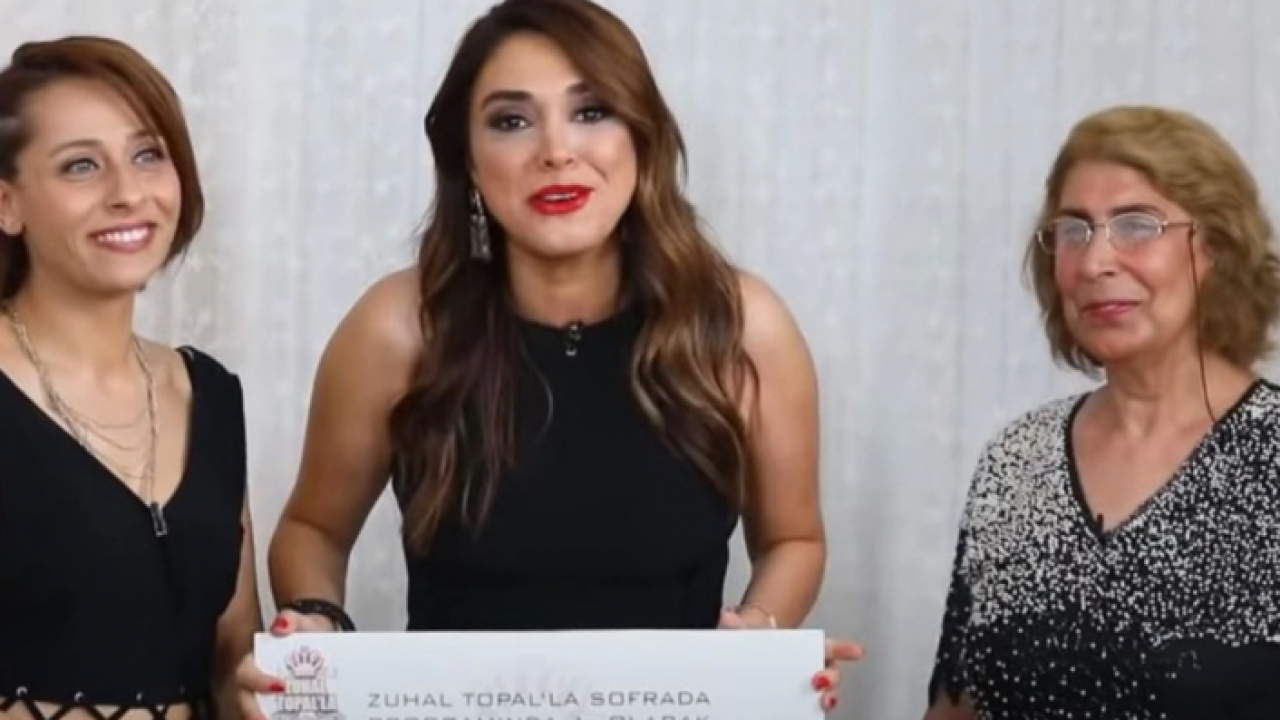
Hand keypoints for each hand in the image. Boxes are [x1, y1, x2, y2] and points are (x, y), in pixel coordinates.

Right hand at [234, 610, 335, 719]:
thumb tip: (281, 625)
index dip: (258, 682)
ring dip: (261, 718)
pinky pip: (273, 715)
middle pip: (245, 700)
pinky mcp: (278, 706)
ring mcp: (265, 696)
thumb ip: (290, 619)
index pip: (245, 673)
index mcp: (255, 660)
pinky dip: (281, 718)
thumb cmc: (304, 630)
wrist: (319, 638)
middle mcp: (254, 681)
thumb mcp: (300, 621)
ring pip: (253, 711)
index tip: (280, 686)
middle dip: (254, 713)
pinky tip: (298, 718)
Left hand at [718, 608, 863, 713]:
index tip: (857, 651)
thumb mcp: (744, 633)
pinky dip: (807, 712)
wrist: (742, 661)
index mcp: (800, 649)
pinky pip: (805, 709)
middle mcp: (806, 669)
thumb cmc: (751, 645)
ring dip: (826, 698)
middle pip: (829, 673)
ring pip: (823, 694)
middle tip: (819, 681)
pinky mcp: (790, 703)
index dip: (843, 649)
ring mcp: (800, 687)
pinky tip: (805, 713)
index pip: (827, 648)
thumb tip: (727, 619)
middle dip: (830, 678)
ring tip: (821, 702)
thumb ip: (736, 626)